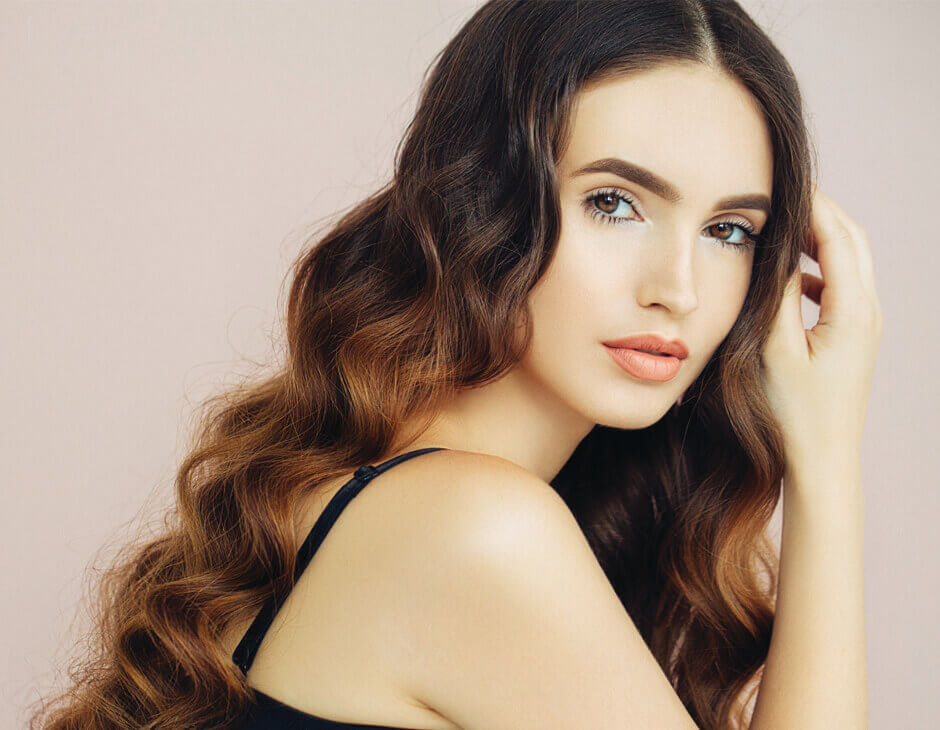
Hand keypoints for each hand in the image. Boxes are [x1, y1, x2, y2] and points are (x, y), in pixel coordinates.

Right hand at [760, 185, 882, 475]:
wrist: (820, 461)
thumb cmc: (794, 413)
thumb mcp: (774, 349)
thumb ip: (775, 294)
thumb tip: (773, 249)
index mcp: (853, 310)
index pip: (836, 235)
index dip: (810, 204)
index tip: (779, 182)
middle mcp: (868, 312)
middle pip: (851, 241)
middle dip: (818, 213)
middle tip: (780, 196)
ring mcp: (864, 326)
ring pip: (848, 262)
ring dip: (817, 239)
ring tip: (780, 228)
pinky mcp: (852, 339)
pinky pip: (840, 287)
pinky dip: (817, 268)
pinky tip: (788, 277)